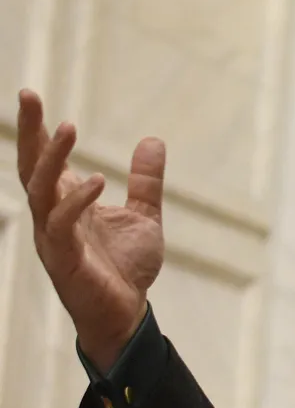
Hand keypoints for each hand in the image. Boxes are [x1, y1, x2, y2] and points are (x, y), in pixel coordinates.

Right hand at [17, 89, 165, 369]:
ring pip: (40, 190)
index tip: (31, 94)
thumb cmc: (126, 267)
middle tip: (30, 95)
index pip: (44, 159)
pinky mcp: (64, 259)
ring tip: (67, 128)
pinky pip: (61, 225)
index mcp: (67, 202)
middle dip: (29, 132)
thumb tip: (153, 140)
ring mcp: (53, 237)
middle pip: (31, 166)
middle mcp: (52, 215)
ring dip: (50, 159)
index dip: (37, 128)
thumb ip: (145, 181)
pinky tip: (97, 180)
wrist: (127, 312)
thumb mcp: (144, 215)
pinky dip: (76, 201)